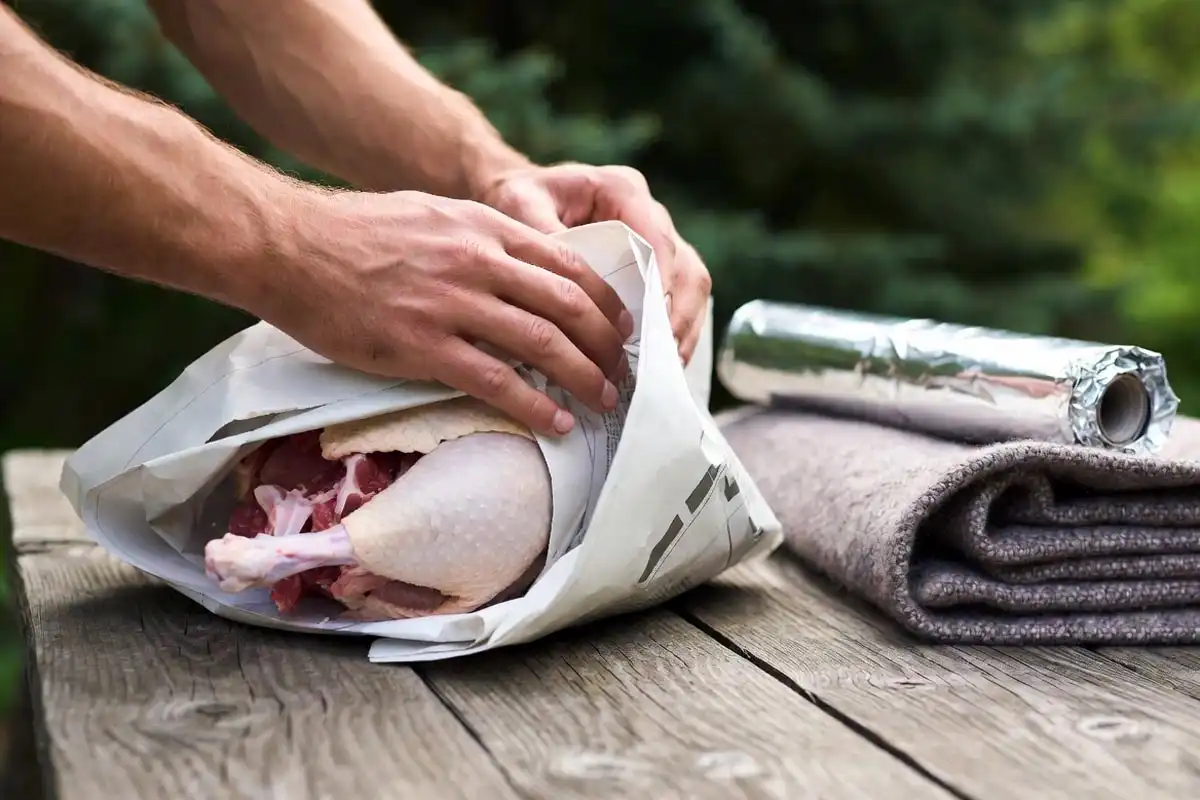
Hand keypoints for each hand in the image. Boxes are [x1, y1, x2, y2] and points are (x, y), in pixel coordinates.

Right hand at [262, 189, 634, 436]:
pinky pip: (496, 382)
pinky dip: (535, 406)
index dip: (607, 301)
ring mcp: (453, 304)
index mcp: (485, 227)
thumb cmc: (354, 231)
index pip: (570, 265)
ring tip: (604, 402)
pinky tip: (556, 423)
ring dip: (585, 377)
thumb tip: (514, 267)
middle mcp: (480, 261)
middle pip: (569, 306)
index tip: (625, 327)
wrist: (290, 245)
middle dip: (608, 345)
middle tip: (625, 373)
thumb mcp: (432, 214)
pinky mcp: (423, 346)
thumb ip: (478, 238)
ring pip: (543, 344)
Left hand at [475, 163, 711, 363]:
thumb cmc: (518, 198)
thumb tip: (558, 289)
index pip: (658, 239)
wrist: (519, 198)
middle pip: (685, 266)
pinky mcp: (654, 264)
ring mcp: (656, 240)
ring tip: (666, 367)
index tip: (655, 326)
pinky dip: (676, 329)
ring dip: (683, 327)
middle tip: (663, 358)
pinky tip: (662, 361)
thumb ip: (539, 236)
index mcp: (623, 191)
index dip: (662, 284)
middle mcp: (648, 213)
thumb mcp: (518, 206)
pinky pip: (679, 297)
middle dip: (679, 315)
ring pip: (691, 283)